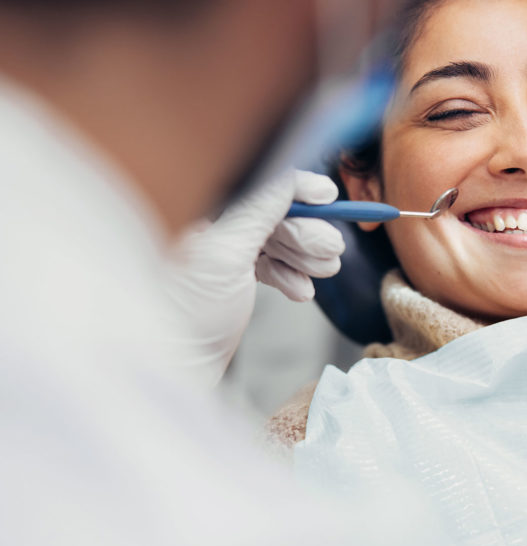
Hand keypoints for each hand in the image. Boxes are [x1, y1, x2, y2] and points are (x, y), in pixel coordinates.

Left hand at [165, 170, 344, 386]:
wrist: (176, 367)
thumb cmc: (185, 313)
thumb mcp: (226, 253)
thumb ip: (258, 209)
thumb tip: (290, 176)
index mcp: (198, 208)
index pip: (257, 184)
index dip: (296, 190)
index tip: (328, 196)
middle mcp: (209, 225)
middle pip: (273, 214)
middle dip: (306, 232)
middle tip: (331, 248)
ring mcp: (222, 253)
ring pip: (277, 241)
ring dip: (305, 256)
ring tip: (323, 271)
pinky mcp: (233, 279)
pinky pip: (271, 266)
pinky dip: (290, 277)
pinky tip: (301, 292)